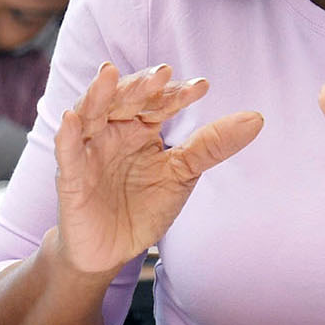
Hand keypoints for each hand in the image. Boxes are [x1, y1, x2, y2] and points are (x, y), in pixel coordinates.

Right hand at [53, 62, 263, 274]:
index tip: (202, 87)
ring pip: (91, 114)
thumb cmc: (142, 206)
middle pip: (124, 99)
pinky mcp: (70, 177)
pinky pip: (67, 152)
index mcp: (140, 127)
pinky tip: (71, 119)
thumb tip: (257, 118)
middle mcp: (113, 131)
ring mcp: (89, 151)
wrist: (110, 251)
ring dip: (98, 94)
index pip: (159, 102)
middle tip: (163, 73)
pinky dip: (67, 135)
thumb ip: (212, 145)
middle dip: (141, 85)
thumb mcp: (182, 174)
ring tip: (108, 73)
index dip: (177, 93)